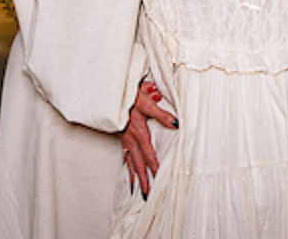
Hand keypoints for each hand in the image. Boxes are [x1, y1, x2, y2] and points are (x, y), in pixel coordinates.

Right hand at [120, 81, 176, 196]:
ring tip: (139, 191)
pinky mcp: (121, 137)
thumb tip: (176, 123)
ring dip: (136, 177)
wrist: (111, 92)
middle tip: (148, 194)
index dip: (154, 166)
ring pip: (131, 162)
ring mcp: (125, 139)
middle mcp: (131, 139)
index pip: (149, 153)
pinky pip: (125, 156)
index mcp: (139, 132)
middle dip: (144, 180)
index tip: (159, 178)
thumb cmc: (129, 95)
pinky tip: (130, 174)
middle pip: (138, 163)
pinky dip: (128, 167)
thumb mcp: (146, 101)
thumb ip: (161, 113)